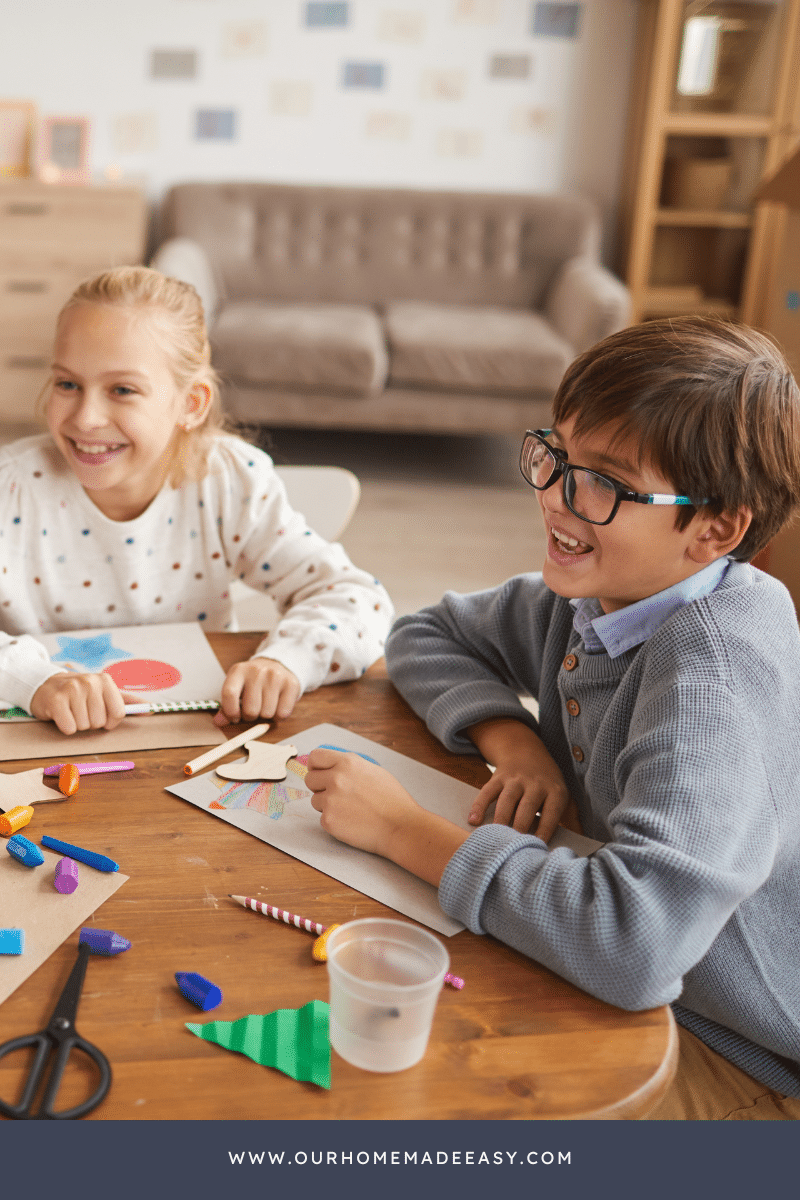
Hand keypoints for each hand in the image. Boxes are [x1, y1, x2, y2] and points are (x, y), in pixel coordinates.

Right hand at [30, 672, 126, 734]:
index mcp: (105, 680)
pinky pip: (70, 728)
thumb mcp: (104, 692)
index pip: (119, 713)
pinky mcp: (56, 700)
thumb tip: (151, 710)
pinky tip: (62, 715)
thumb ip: (127, 701)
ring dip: (77, 724)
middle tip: (81, 710)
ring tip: (71, 711)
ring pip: (84, 726)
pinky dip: (66, 727)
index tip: (102, 715)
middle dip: (91, 722)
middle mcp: (90, 682)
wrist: (46, 686)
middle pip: (100, 722)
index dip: (110, 721)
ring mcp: (72, 690)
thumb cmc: (80, 693)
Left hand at [214, 658, 300, 725]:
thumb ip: (227, 706)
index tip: (235, 717)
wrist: (277, 664)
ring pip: (267, 714)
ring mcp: (275, 676)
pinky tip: (276, 706)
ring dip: (265, 716)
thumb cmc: (254, 681)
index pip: (229, 694)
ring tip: (265, 705)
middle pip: (251, 710)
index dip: (230, 712)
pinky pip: (282, 713)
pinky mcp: (291, 684)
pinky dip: (278, 716)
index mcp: (238, 671)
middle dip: (251, 716)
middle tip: (253, 709)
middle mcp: (257, 671)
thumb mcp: (238, 687)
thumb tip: (218, 722)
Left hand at [305, 748, 416, 855]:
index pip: (315, 757)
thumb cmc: (392, 800)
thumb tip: (332, 767)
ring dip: (327, 805)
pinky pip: (323, 818)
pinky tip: (352, 822)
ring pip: (315, 800)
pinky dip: (334, 821)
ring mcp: (330, 800)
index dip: (315, 766)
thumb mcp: (373, 770)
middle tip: (336, 795)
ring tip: (350, 810)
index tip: (319, 772)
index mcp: (347, 763)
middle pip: (310, 779)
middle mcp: (336, 779)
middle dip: (319, 787)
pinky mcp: (329, 820)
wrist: (400, 826)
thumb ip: (349, 767)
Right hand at [467, 718, 572, 840]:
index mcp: (555, 791)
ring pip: (507, 800)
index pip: (551, 812)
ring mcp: (515, 779)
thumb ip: (571, 817)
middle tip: (515, 847)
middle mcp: (535, 783)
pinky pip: (487, 792)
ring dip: (500, 820)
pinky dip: (479, 806)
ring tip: (495, 838)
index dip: (545, 830)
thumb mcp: (563, 794)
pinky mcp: (498, 777)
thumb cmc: (547, 782)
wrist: (525, 750)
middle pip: (527, 808)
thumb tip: (580, 839)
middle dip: (520, 828)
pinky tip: (474, 820)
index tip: (538, 847)